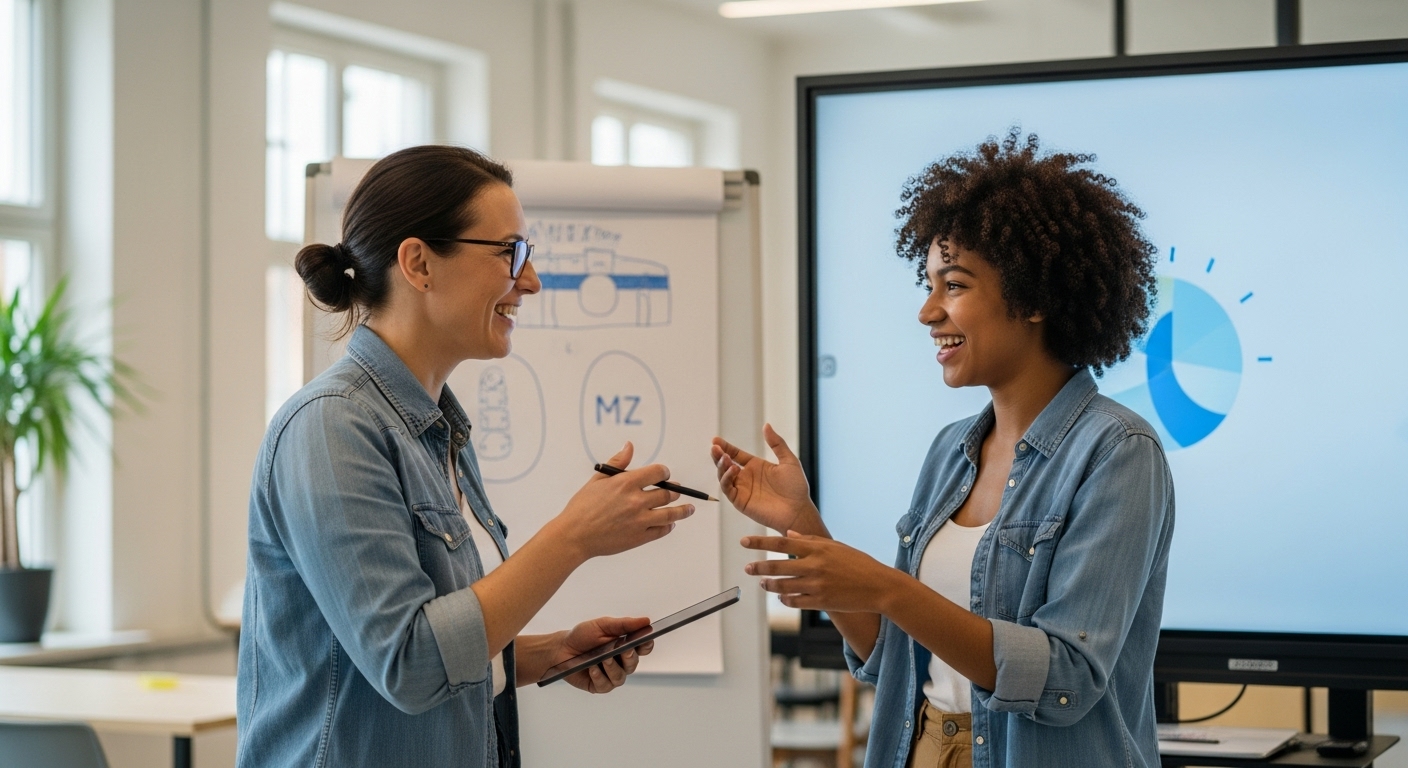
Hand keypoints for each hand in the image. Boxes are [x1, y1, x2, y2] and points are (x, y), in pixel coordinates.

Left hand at [555, 616, 654, 693]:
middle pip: (633, 663)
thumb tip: (646, 621)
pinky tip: (592, 668)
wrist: (561, 649)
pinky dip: (599, 676)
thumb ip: (624, 624)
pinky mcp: (599, 686)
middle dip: (630, 657)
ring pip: (620, 677)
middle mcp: (621, 662)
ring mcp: (611, 675)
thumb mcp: (603, 625)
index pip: (643, 648)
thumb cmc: (583, 636)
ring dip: (613, 668)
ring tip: (604, 659)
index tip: (646, 640)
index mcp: (625, 646)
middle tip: (624, 651)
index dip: (647, 645)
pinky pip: (605, 685)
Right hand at [556, 442, 694, 558]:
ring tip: (689, 508)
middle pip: (667, 494)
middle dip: (674, 491)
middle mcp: (636, 501)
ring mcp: (640, 521)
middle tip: (677, 491)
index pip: (658, 473)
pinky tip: (670, 524)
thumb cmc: (582, 508)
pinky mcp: (639, 537)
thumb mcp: (597, 480)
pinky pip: (661, 531)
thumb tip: (629, 446)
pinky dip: (668, 526)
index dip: (664, 473)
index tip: (665, 475)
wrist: (574, 535)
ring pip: (670, 513)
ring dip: (683, 510)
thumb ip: (617, 463)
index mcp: (626, 483)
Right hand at [712, 424, 817, 532]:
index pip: (736, 454)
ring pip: (724, 476)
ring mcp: (742, 490)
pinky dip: (726, 479)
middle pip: (726, 464)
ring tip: (725, 458)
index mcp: (756, 466)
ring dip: (721, 466)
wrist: (798, 510)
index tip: (715, 439)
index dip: (726, 447)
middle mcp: (746, 477)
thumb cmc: (796, 487)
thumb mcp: (788, 460)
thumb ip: (777, 443)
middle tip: (714, 447)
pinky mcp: (741, 501)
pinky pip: (728, 489)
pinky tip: (732, 470)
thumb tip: (766, 425)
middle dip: (718, 455)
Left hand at [742, 531, 894, 612]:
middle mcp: (814, 566)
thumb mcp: (835, 546)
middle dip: (758, 567)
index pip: (780, 543)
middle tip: (747, 568)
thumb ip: (809, 541)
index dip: (759, 542)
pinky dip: (785, 599)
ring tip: (763, 584)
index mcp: (817, 548)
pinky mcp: (820, 602)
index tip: (744, 542)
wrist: (879, 586)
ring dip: (769, 585)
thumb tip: (787, 536)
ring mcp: (816, 586)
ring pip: (782, 586)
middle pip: (777, 566)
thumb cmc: (858, 563)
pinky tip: (782, 597)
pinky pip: (795, 602)